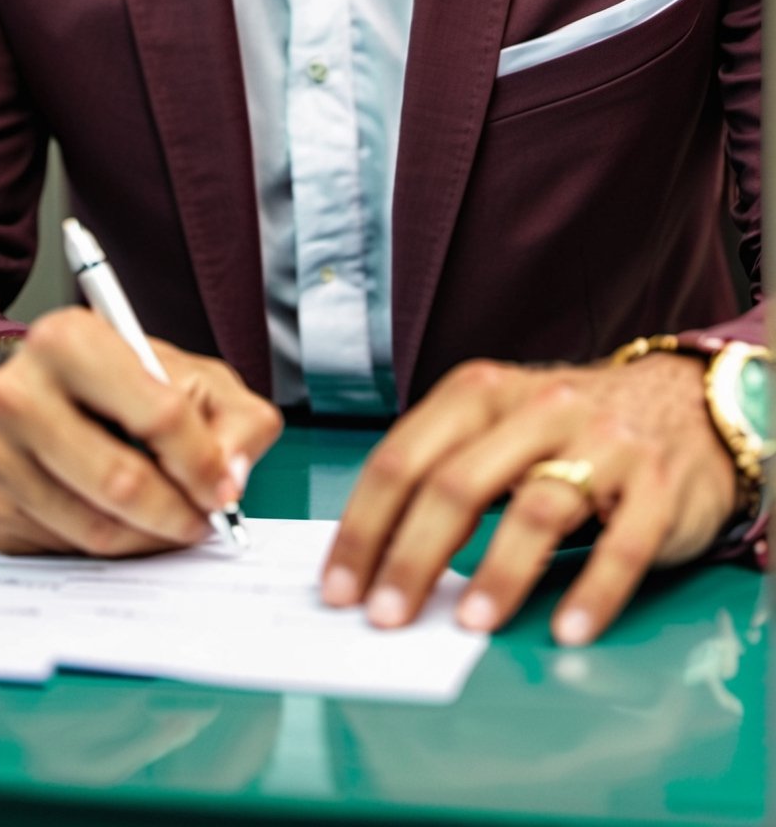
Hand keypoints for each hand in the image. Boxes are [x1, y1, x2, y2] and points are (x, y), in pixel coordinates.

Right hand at [0, 309, 280, 556]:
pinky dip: (104, 548)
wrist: (43, 391)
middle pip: (119, 479)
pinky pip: (61, 548)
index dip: (203, 463)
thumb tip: (231, 478)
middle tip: (200, 522)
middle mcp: (16, 389)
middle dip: (175, 512)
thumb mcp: (192, 380)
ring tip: (167, 523)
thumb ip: (235, 421)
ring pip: (92, 526)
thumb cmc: (123, 383)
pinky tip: (119, 522)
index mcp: (69, 340)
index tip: (223, 490)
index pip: (158, 413)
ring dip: (145, 539)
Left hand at [321, 353, 739, 644]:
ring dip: (498, 573)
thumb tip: (373, 555)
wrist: (683, 406)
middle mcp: (540, 407)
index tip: (339, 587)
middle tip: (385, 616)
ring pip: (538, 509)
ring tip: (470, 625)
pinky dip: (593, 592)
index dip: (365, 525)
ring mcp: (603, 444)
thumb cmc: (567, 430)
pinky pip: (623, 544)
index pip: (404, 457)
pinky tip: (567, 631)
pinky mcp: (658, 486)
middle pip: (459, 484)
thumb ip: (446, 470)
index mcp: (483, 391)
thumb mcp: (499, 425)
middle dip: (413, 556)